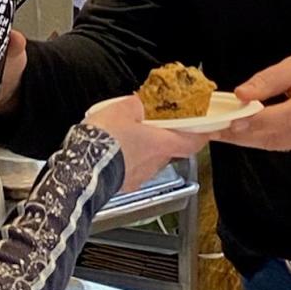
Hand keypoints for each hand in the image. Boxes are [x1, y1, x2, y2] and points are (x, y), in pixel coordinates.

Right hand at [84, 95, 203, 192]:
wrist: (84, 168)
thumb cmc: (107, 140)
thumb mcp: (122, 108)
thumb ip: (135, 105)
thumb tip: (137, 105)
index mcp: (160, 144)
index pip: (191, 143)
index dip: (201, 135)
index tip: (206, 130)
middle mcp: (155, 163)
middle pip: (168, 150)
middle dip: (162, 137)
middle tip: (153, 124)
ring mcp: (140, 176)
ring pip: (149, 160)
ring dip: (143, 148)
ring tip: (127, 134)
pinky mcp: (124, 184)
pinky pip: (132, 169)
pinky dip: (128, 160)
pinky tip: (115, 149)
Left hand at [215, 48, 290, 152]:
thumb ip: (270, 79)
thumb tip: (241, 93)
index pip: (284, 117)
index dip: (256, 121)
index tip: (230, 121)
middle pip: (273, 136)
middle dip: (239, 134)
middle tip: (210, 130)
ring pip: (273, 144)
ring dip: (245, 138)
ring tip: (217, 131)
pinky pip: (279, 144)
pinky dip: (259, 138)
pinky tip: (240, 131)